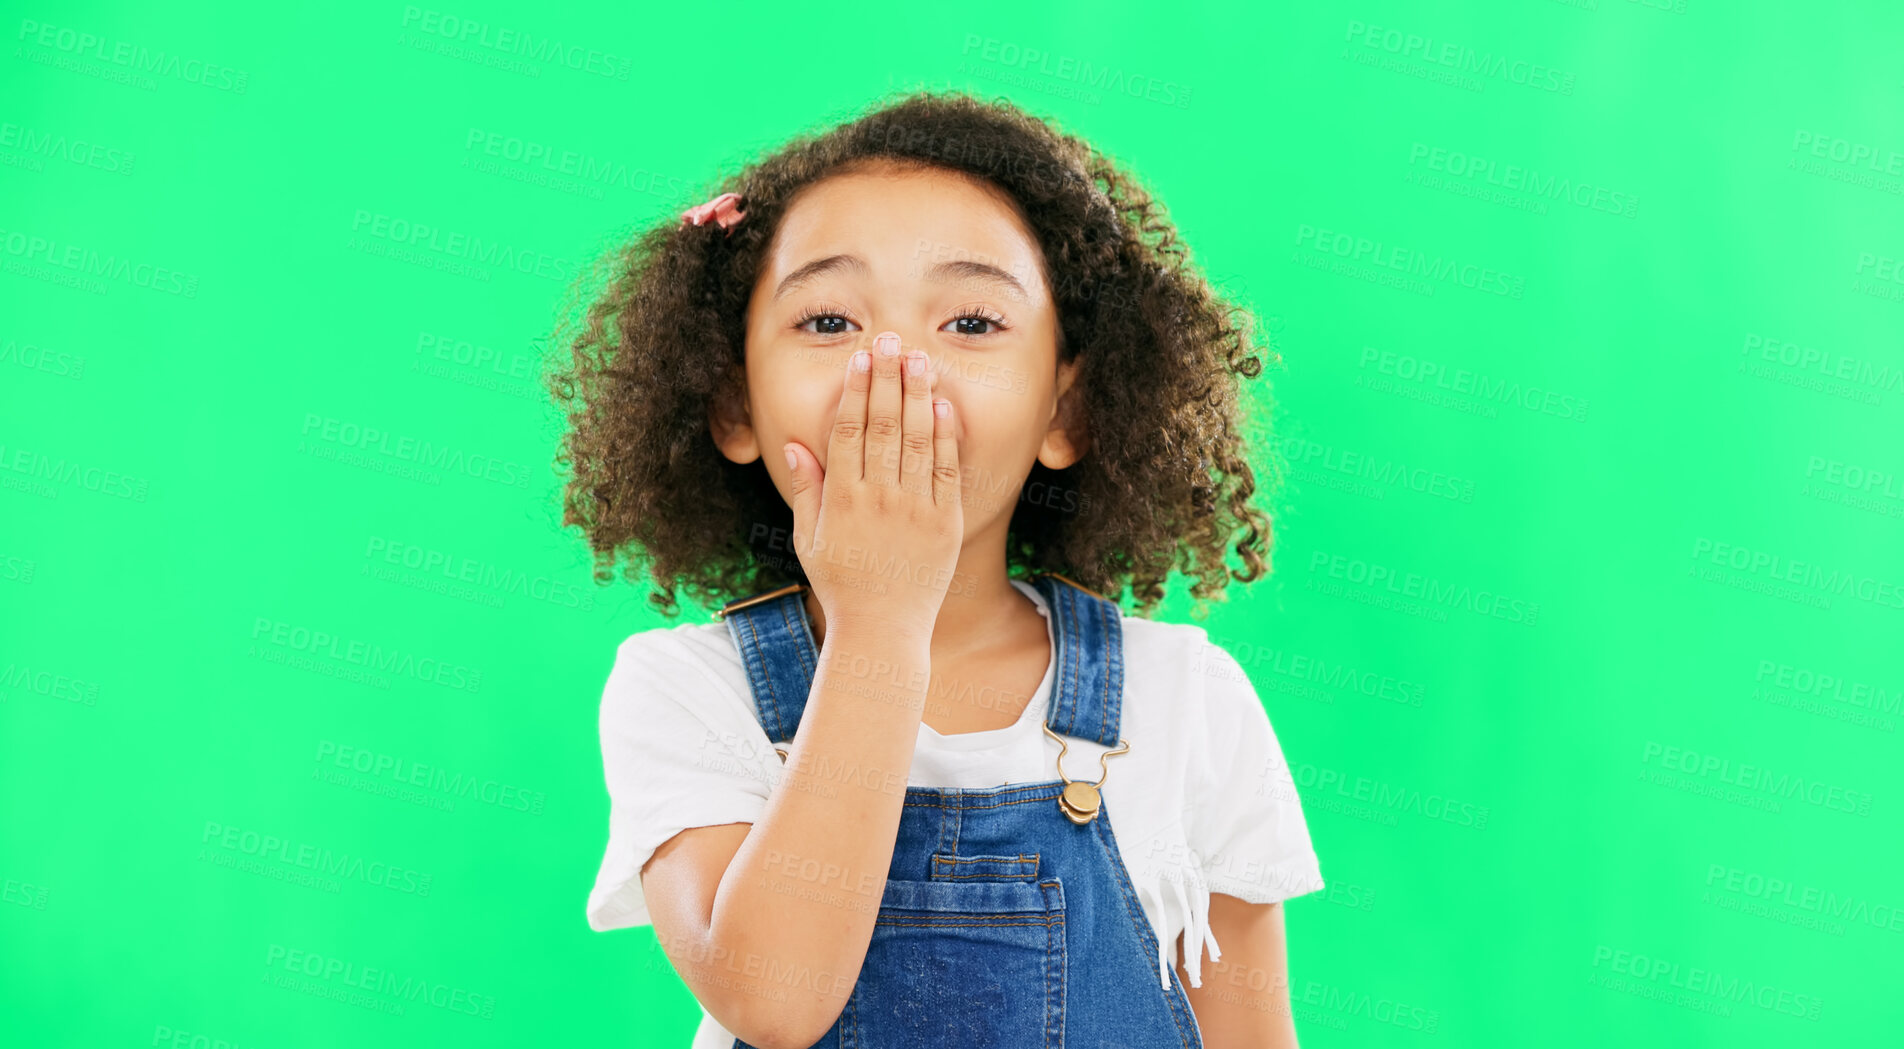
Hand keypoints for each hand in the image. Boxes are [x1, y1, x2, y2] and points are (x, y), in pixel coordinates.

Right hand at [782, 330, 962, 634]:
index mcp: (843, 500)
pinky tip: (943, 406)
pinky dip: (945, 437)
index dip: (856, 390)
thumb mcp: (810, 539)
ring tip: (920, 359)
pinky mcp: (946, 524)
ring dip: (918, 395)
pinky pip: (946, 471)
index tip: (862, 357)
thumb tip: (795, 443)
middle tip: (892, 339)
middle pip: (884, 425)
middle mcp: (879, 499)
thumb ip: (806, 489)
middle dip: (888, 378)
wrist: (884, 630)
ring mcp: (915, 510)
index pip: (850, 431)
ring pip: (917, 440)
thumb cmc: (842, 583)